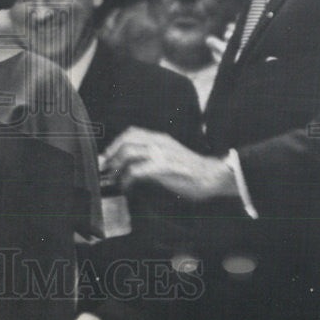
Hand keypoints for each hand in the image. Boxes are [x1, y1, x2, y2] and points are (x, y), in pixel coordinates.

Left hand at [100, 126, 237, 201]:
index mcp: (161, 138)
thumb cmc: (191, 171)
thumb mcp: (171, 155)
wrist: (213, 176)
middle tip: (106, 168)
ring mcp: (161, 154)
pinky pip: (137, 171)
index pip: (132, 132)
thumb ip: (154, 155)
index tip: (108, 155)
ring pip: (129, 153)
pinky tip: (127, 187)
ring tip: (114, 178)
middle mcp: (159, 142)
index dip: (116, 143)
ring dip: (117, 166)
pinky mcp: (163, 168)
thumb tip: (132, 164)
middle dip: (112, 154)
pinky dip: (127, 179)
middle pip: (126, 141)